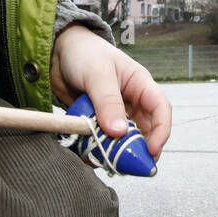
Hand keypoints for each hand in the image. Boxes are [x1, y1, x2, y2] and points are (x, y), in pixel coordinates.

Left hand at [50, 24, 170, 158]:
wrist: (56, 51)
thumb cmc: (83, 52)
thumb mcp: (98, 74)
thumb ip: (108, 102)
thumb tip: (119, 132)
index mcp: (140, 85)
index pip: (161, 109)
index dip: (161, 131)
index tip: (151, 150)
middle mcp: (131, 101)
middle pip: (145, 130)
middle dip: (139, 149)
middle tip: (130, 165)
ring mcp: (114, 113)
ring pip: (123, 139)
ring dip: (116, 151)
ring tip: (105, 160)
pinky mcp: (97, 122)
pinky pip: (102, 140)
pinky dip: (97, 150)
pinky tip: (88, 155)